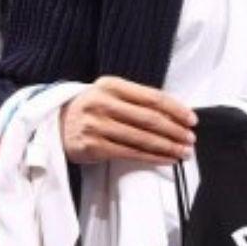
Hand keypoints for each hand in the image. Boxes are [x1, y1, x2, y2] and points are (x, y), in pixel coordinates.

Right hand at [60, 76, 195, 164]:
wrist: (55, 123)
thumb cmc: (92, 108)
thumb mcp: (111, 93)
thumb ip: (138, 99)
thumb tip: (177, 114)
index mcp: (111, 85)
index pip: (153, 97)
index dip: (176, 109)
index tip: (191, 119)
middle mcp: (103, 103)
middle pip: (150, 118)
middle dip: (175, 130)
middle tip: (190, 138)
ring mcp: (96, 125)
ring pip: (142, 138)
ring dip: (168, 146)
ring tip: (184, 151)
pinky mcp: (93, 146)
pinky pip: (130, 153)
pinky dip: (152, 157)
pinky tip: (166, 159)